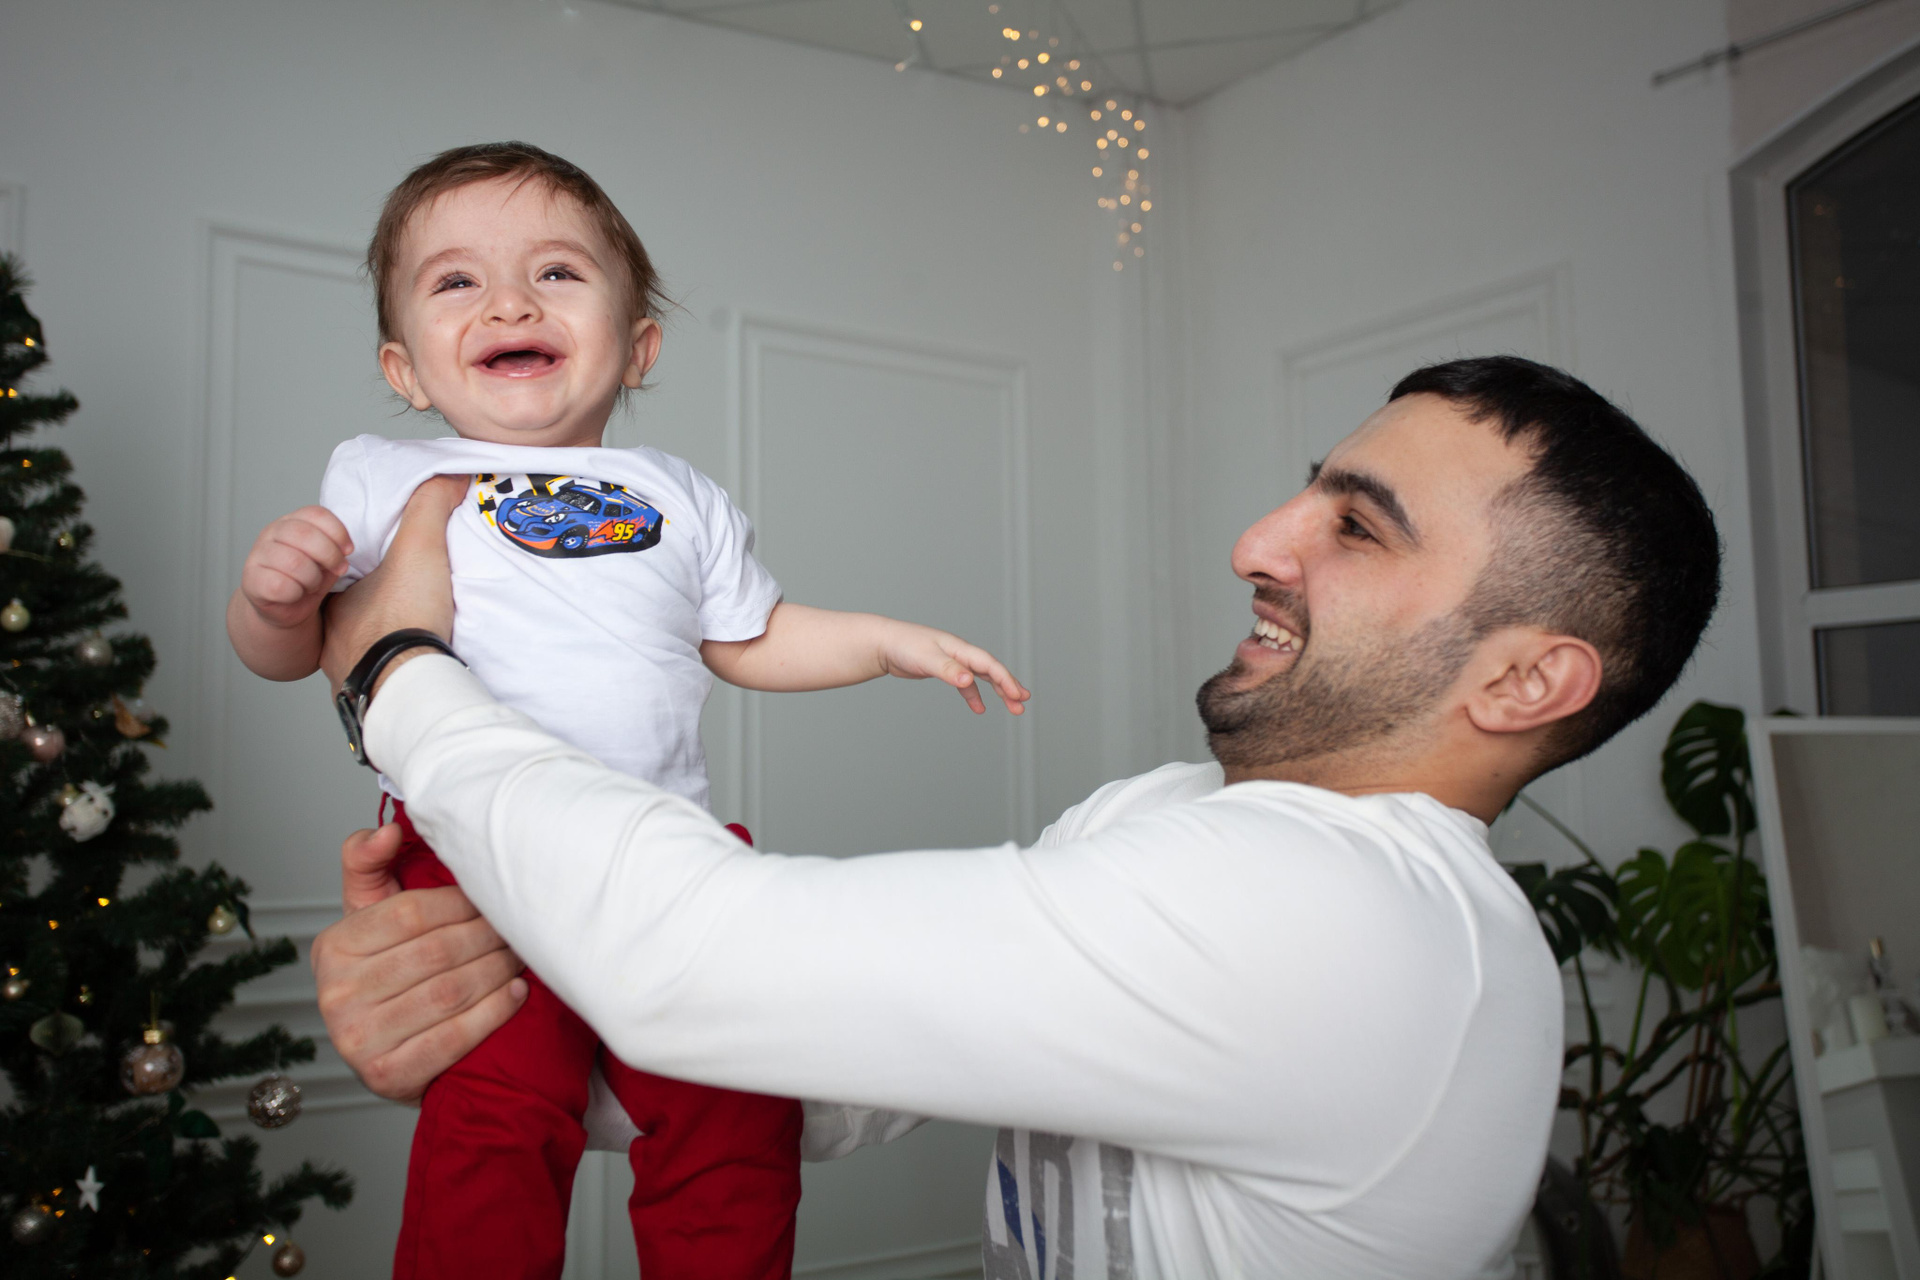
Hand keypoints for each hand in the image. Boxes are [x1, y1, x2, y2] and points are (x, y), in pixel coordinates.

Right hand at [240, 506, 352, 629]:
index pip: (315, 514)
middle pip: (304, 533)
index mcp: (291, 521)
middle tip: (338, 569)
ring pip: (294, 562)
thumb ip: (334, 547)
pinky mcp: (251, 580)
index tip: (348, 550)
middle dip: (330, 554)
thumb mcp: (326, 559)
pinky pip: (280, 585)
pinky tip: (296, 594)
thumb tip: (344, 548)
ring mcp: (258, 555)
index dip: (338, 531)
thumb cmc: (308, 578)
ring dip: (313, 578)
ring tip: (312, 584)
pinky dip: (296, 593)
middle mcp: (271, 533)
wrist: (284, 607)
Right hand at [311, 823, 526, 1102]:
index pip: (411, 914)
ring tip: (521, 957)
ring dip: (498, 971)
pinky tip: (514, 993)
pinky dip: (492, 1013)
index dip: (462, 904)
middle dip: (489, 937)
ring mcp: (358, 1040)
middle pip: (436, 953)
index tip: (493, 898)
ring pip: (449, 993)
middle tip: (520, 928)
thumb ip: (369, 863)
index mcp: (333, 947)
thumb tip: (385, 831)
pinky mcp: (387, 1077)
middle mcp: (337, 995)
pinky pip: (453, 1038)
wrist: (389, 1049)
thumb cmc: (387, 971)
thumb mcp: (370, 913)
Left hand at [320, 474, 466, 693]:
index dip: (369, 571)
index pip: (346, 580)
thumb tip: (447, 478)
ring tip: (417, 636)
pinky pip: (381, 680)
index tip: (393, 573)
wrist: (410, 682)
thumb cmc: (404, 617)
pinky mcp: (372, 699)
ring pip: (366, 652)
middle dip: (380, 609)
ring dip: (388, 644)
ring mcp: (349, 674)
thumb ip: (429, 508)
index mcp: (334, 604)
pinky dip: (396, 672)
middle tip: (410, 604)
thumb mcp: (419, 548)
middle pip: (357, 616)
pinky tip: (416, 668)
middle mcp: (332, 642)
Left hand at [880, 623, 1029, 714]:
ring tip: (1013, 707)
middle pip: (991, 670)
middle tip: (1023, 703)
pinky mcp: (944, 670)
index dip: (1005, 679)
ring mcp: (953, 661)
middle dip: (1009, 686)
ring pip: (982, 677)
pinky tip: (979, 709)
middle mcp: (960, 653)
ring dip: (997, 691)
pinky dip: (974, 695)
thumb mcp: (926, 659)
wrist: (884, 643)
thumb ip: (948, 670)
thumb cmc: (904, 646)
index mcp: (959, 648)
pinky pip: (966, 684)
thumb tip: (969, 680)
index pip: (989, 664)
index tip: (1017, 695)